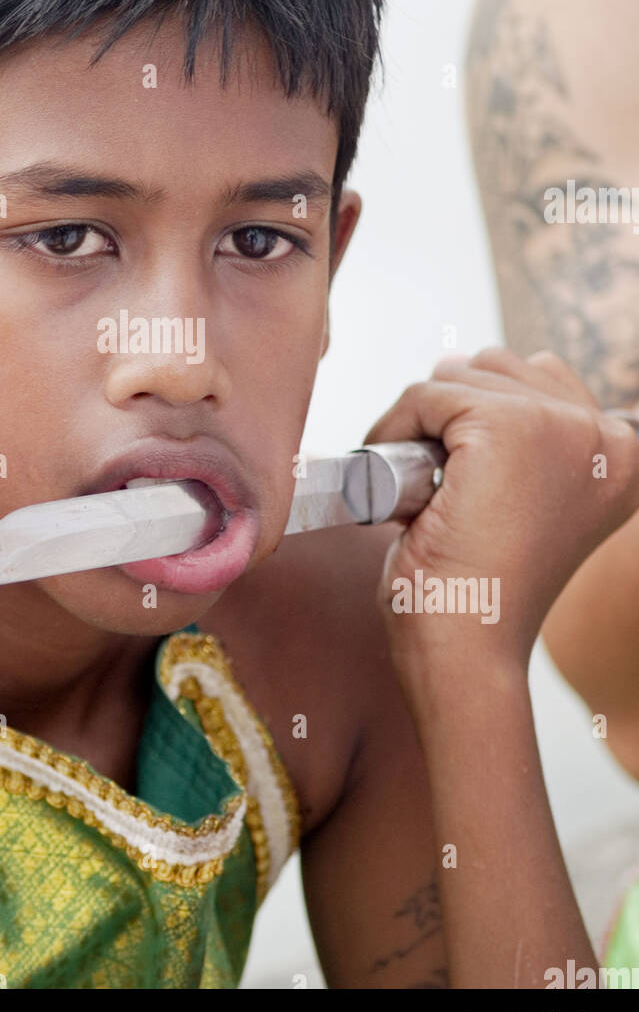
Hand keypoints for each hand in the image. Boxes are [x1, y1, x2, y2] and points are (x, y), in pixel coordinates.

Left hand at [363, 347, 638, 676]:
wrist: (465, 652)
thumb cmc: (479, 591)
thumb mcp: (520, 497)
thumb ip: (525, 434)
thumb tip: (466, 359)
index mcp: (623, 455)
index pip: (541, 378)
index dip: (483, 416)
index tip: (465, 479)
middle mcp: (608, 436)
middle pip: (500, 366)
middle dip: (451, 414)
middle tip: (440, 488)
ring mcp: (563, 427)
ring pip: (460, 376)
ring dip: (422, 421)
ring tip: (424, 489)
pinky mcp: (510, 427)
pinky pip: (425, 394)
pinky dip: (394, 428)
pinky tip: (401, 487)